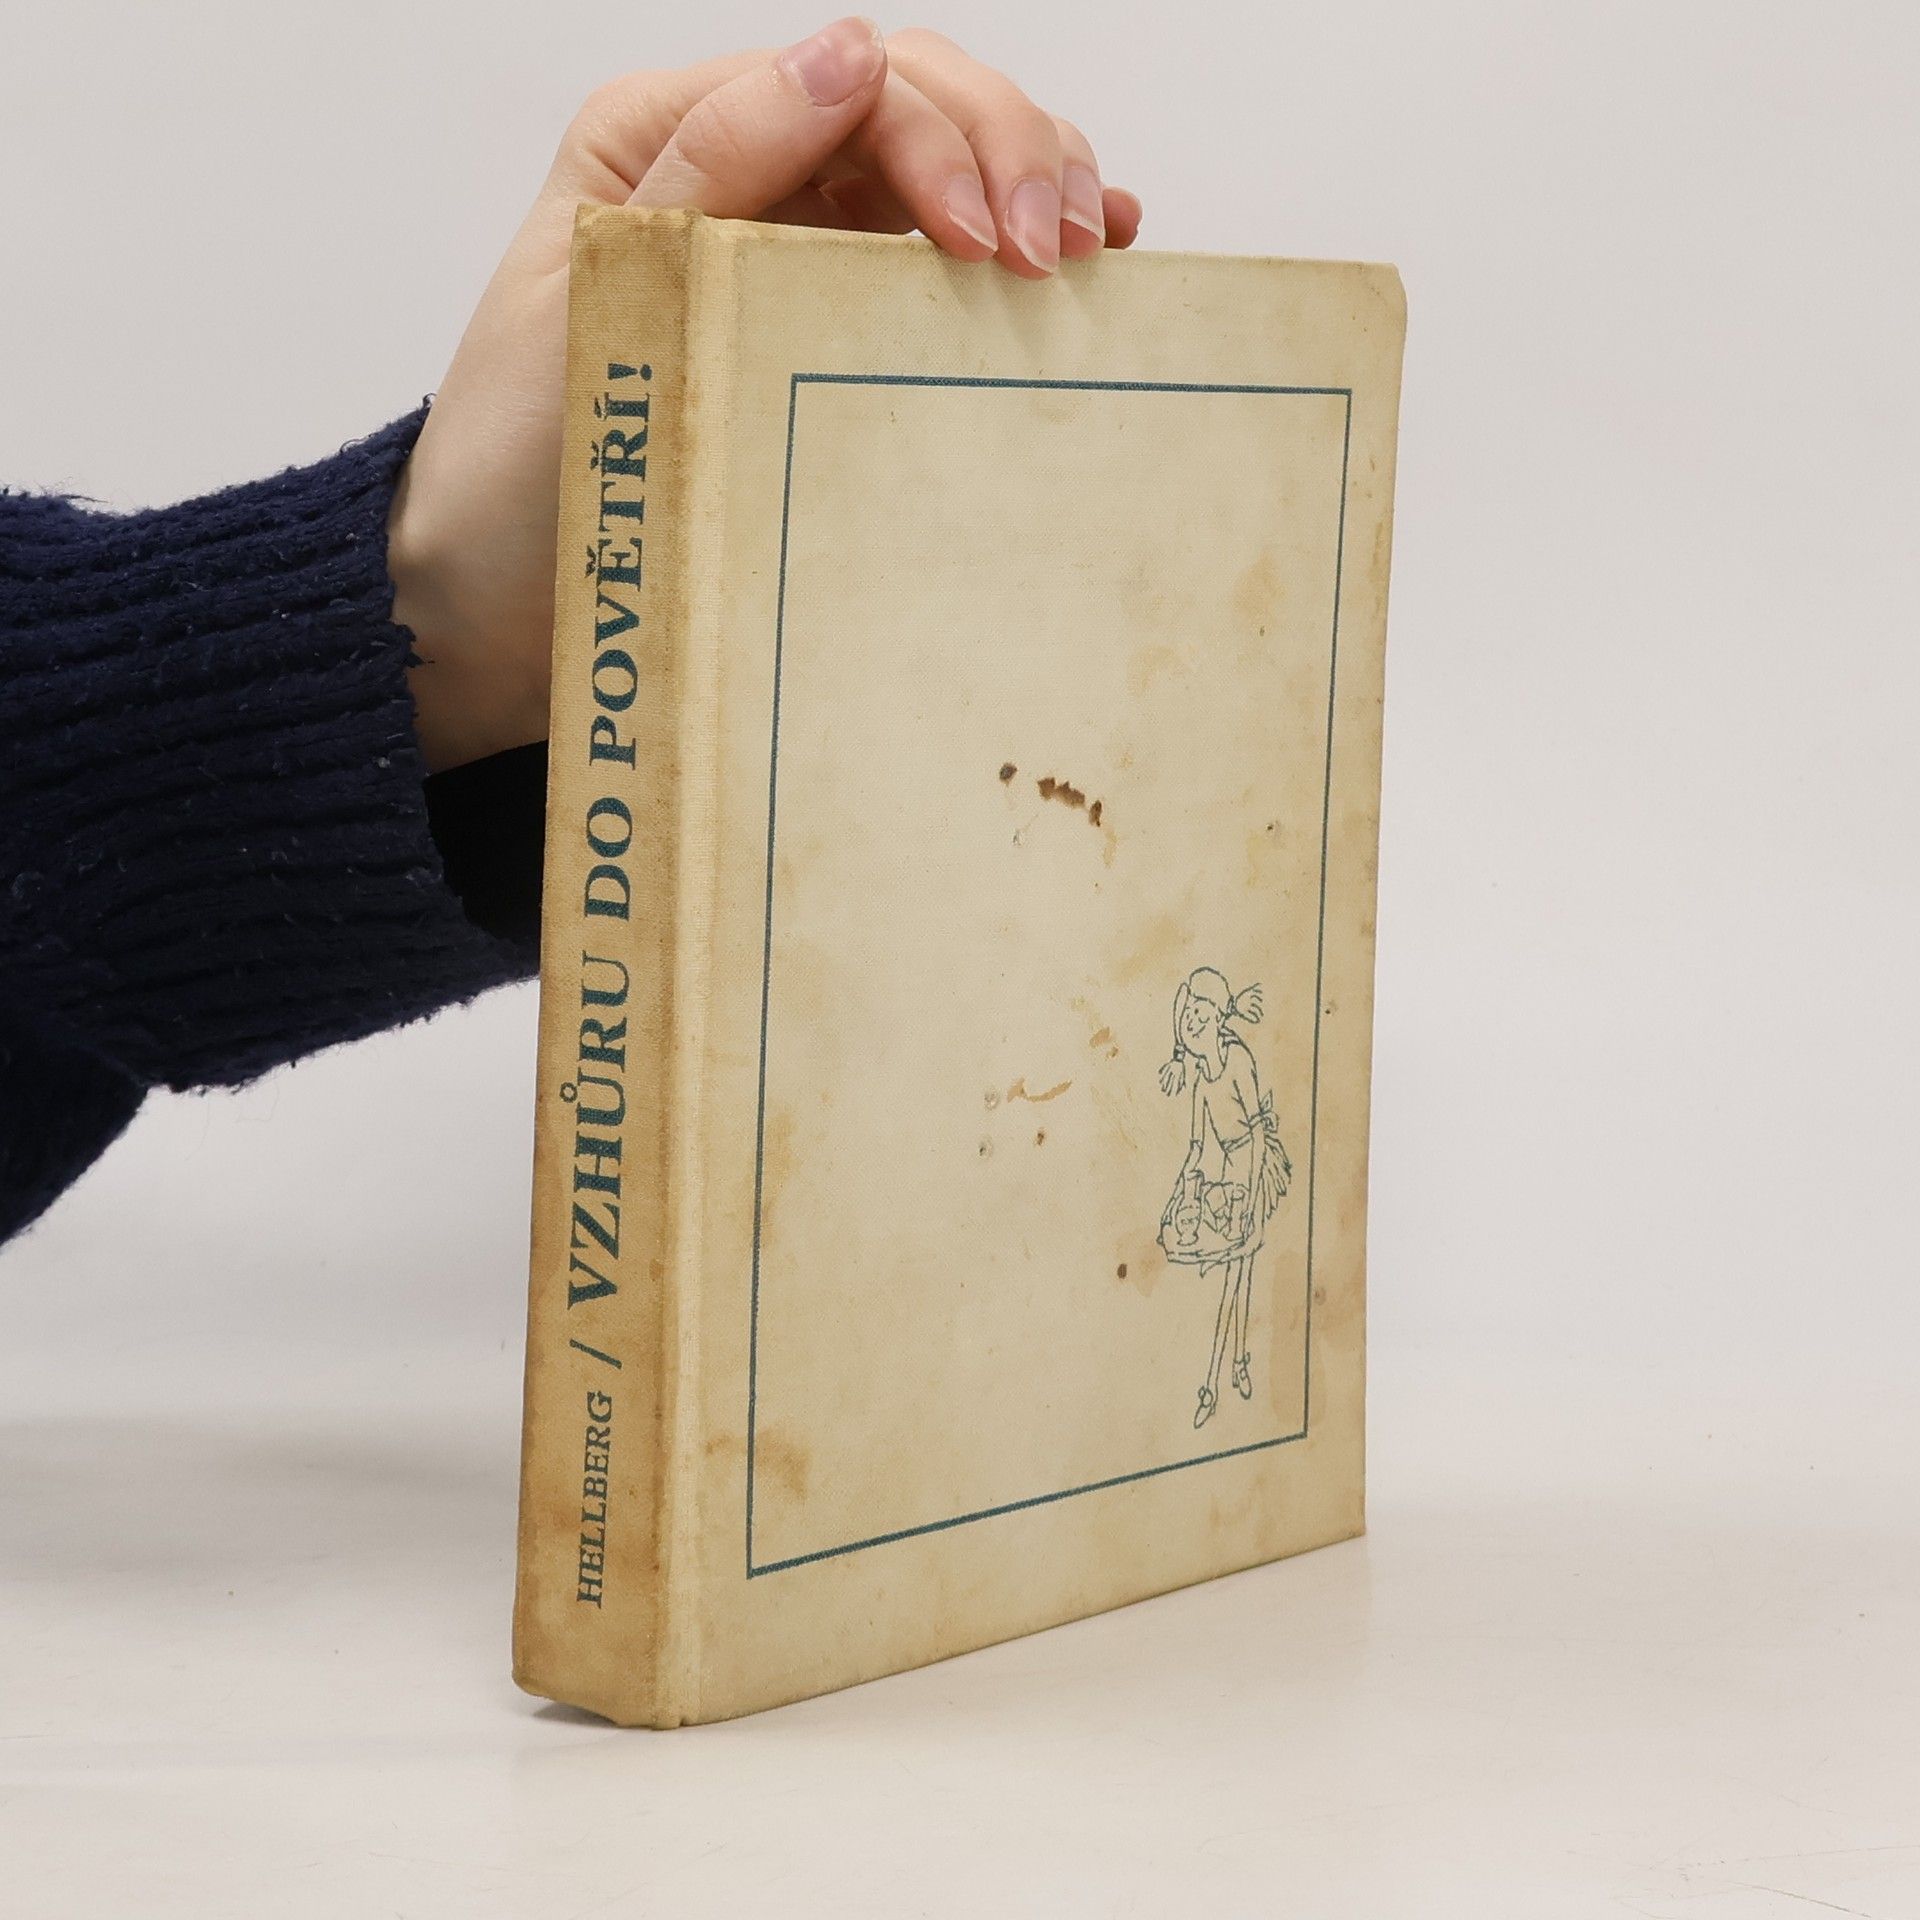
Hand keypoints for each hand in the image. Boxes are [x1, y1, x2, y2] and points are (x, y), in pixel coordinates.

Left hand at [389, 17, 1143, 771]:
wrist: (495, 601)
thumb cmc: (519, 464)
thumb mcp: (592, 295)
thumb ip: (711, 169)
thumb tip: (849, 52)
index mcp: (671, 140)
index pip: (850, 86)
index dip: (945, 142)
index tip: (996, 245)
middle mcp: (745, 176)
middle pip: (916, 103)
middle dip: (1012, 152)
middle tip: (1065, 251)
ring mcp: (793, 250)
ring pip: (947, 166)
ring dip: (1036, 184)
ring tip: (1094, 248)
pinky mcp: (824, 329)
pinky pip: (933, 261)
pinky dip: (1014, 244)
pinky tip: (1088, 259)